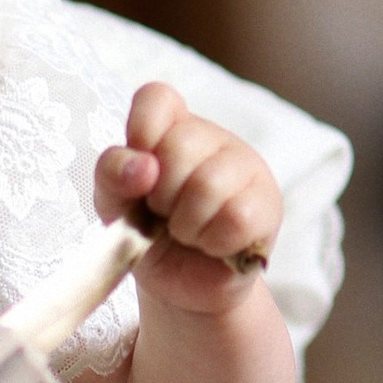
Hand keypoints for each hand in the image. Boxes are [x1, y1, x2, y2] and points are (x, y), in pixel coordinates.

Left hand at [97, 83, 280, 311]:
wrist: (179, 285)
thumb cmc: (147, 234)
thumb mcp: (114, 203)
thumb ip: (113, 174)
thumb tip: (143, 166)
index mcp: (171, 127)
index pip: (157, 98)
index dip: (141, 132)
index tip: (140, 174)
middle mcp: (211, 138)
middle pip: (179, 145)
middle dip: (160, 195)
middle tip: (164, 213)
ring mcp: (246, 166)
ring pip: (209, 184)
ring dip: (186, 224)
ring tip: (188, 232)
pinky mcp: (268, 203)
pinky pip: (236, 218)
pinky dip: (212, 242)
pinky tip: (212, 244)